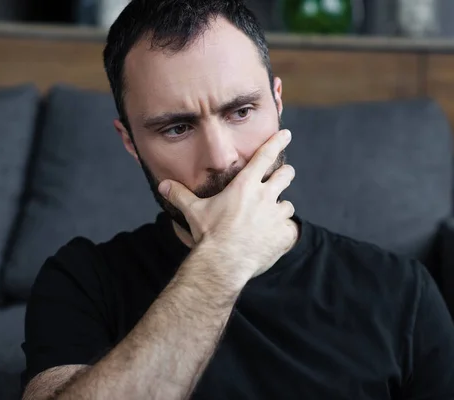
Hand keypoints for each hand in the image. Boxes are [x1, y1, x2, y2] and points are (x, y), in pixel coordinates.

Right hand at [158, 129, 297, 281]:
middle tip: (283, 176)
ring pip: (287, 205)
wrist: (223, 264)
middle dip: (285, 174)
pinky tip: (274, 238)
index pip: (265, 155)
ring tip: (271, 216)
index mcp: (245, 185)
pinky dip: (284, 232)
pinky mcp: (283, 235)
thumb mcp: (193, 212)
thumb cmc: (208, 235)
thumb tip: (162, 185)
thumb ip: (180, 196)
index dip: (277, 141)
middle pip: (285, 175)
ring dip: (280, 208)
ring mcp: (276, 216)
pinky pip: (290, 229)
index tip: (286, 134)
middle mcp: (265, 196)